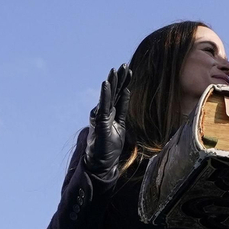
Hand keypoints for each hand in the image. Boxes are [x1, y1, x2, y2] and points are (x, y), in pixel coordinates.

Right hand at [82, 65, 131, 179]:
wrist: (100, 164)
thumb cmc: (109, 147)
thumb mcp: (121, 125)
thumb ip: (122, 109)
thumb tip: (127, 92)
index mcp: (110, 113)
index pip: (118, 95)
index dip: (124, 83)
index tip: (129, 70)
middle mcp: (104, 112)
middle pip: (114, 92)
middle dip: (119, 79)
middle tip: (124, 65)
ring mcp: (101, 117)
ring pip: (108, 96)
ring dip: (112, 82)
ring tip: (115, 69)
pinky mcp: (99, 122)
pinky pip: (103, 106)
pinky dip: (104, 94)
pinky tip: (106, 83)